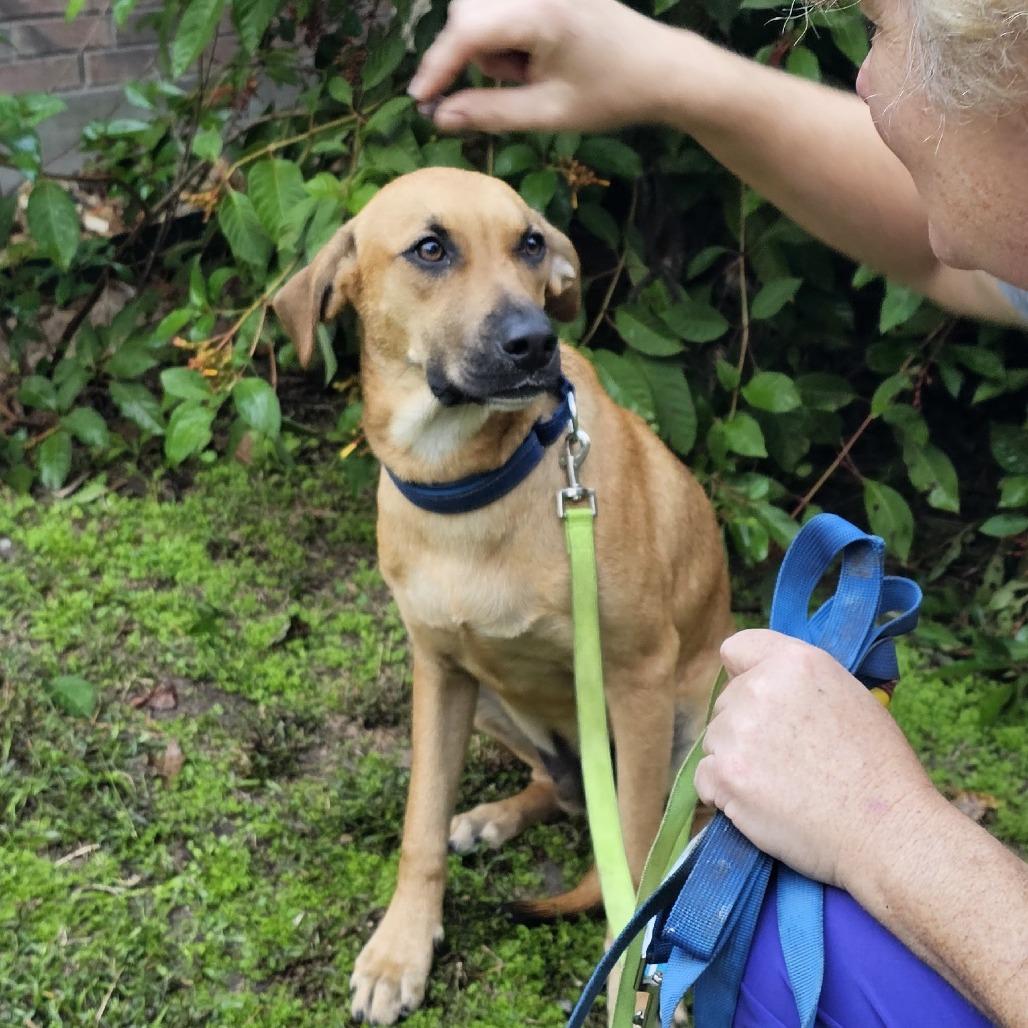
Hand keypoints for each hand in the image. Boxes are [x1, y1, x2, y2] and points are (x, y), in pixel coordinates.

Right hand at [408, 0, 680, 132]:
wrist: (661, 68)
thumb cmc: (611, 94)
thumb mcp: (548, 114)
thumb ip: (490, 114)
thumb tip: (439, 117)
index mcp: (541, 13)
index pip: (466, 31)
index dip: (437, 66)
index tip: (420, 99)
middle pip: (466, 12)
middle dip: (474, 55)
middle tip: (516, 85)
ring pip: (479, 9)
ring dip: (491, 45)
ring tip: (533, 71)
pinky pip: (500, 5)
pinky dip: (505, 33)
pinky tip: (537, 54)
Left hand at [694, 629, 939, 889]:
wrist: (885, 831)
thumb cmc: (879, 768)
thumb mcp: (848, 696)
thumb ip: (799, 683)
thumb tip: (766, 684)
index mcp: (794, 662)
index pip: (737, 648)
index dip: (746, 675)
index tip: (761, 699)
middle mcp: (759, 688)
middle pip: (726, 701)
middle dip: (746, 725)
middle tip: (788, 757)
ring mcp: (737, 731)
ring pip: (715, 740)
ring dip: (735, 760)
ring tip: (781, 785)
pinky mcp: (724, 774)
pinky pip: (705, 777)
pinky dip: (724, 793)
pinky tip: (761, 804)